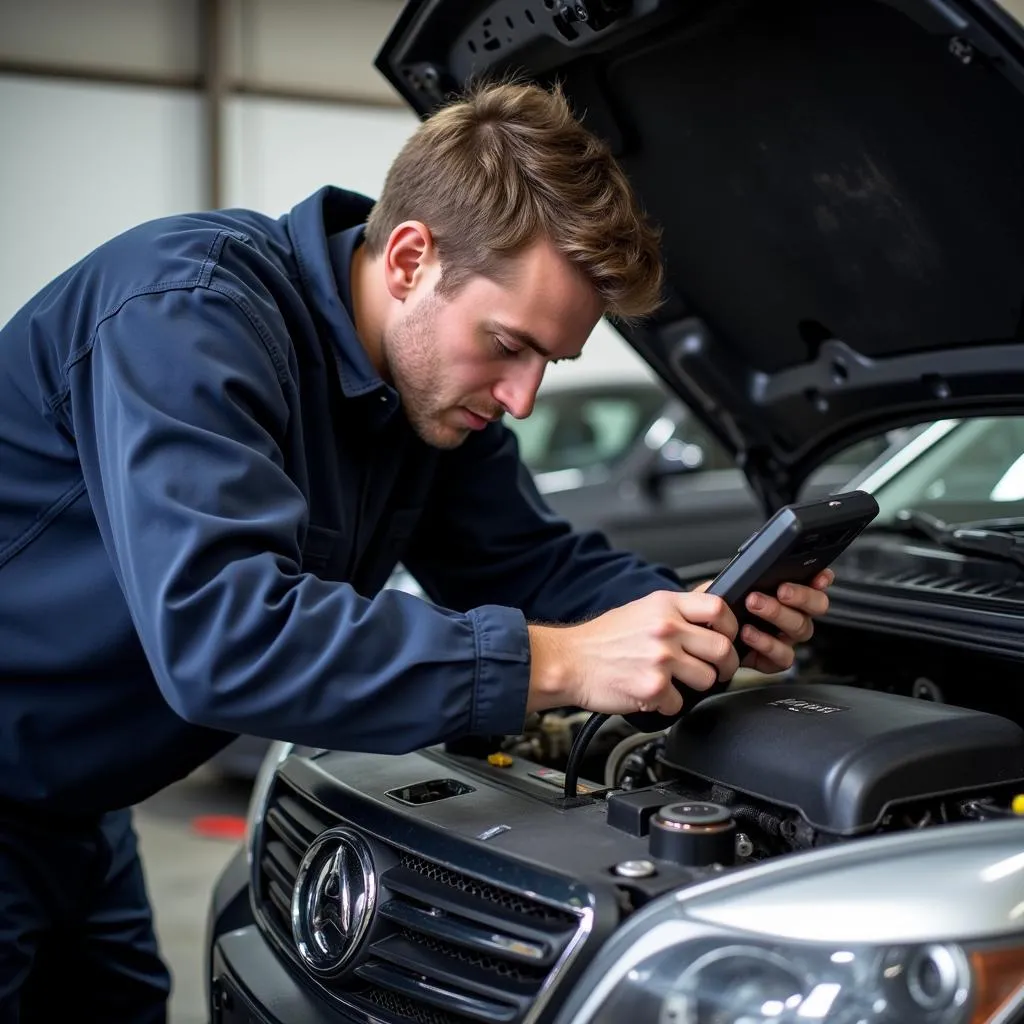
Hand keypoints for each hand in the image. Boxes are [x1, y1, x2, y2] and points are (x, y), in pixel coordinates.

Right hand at [527, 590, 739, 716]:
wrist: (569, 662)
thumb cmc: (602, 639)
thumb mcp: (641, 608)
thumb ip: (677, 608)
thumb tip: (712, 604)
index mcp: (665, 605)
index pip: (718, 608)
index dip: (731, 626)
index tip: (728, 637)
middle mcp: (666, 629)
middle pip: (722, 648)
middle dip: (725, 665)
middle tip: (716, 670)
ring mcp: (661, 658)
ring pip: (707, 679)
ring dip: (696, 686)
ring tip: (676, 682)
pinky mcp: (653, 688)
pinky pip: (680, 703)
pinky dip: (669, 704)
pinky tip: (653, 694)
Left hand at [695, 569, 833, 674]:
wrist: (700, 636)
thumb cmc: (719, 606)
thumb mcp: (728, 584)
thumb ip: (745, 575)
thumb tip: (754, 565)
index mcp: (790, 594)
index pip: (816, 584)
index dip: (822, 580)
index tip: (819, 576)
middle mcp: (794, 615)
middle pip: (816, 606)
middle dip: (801, 596)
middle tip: (781, 590)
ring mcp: (787, 638)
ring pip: (800, 629)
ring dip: (778, 614)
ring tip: (754, 604)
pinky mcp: (774, 660)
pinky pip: (783, 656)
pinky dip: (766, 643)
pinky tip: (748, 632)